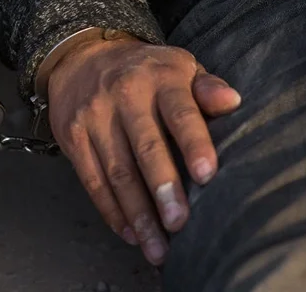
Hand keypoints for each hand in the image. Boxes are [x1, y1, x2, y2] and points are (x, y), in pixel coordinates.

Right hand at [47, 36, 240, 264]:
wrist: (82, 57)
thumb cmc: (146, 73)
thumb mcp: (179, 68)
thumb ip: (206, 88)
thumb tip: (232, 101)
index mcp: (160, 77)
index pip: (180, 113)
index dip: (193, 143)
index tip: (207, 175)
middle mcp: (124, 95)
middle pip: (145, 146)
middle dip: (162, 187)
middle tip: (179, 223)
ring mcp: (94, 116)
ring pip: (117, 171)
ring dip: (137, 213)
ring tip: (157, 247)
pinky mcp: (72, 136)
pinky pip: (92, 179)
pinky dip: (110, 210)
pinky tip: (130, 233)